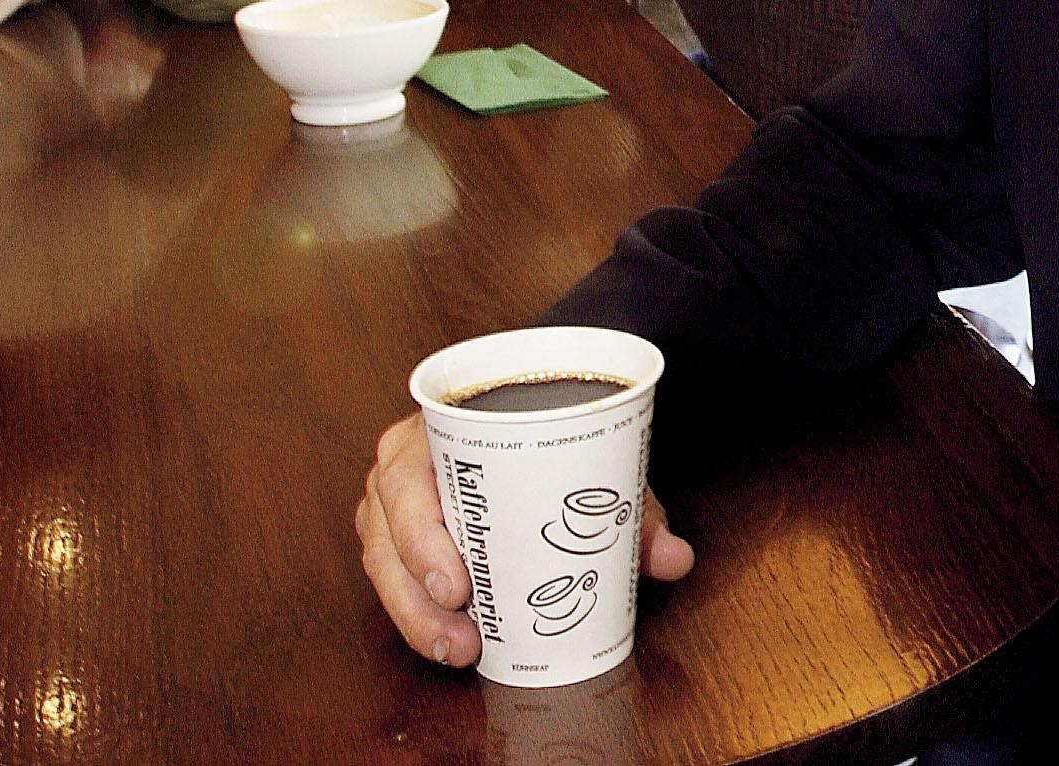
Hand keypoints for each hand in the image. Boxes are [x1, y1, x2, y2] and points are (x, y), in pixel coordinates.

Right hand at [356, 412, 694, 667]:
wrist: (534, 408)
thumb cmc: (547, 435)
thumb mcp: (589, 464)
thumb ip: (633, 511)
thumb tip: (676, 558)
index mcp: (435, 430)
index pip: (406, 479)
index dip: (420, 537)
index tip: (457, 584)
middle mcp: (401, 465)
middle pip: (386, 536)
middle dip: (417, 597)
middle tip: (463, 637)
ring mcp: (391, 502)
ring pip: (381, 564)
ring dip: (415, 615)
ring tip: (461, 650)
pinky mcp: (394, 534)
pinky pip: (389, 577)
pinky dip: (413, 611)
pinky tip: (445, 638)